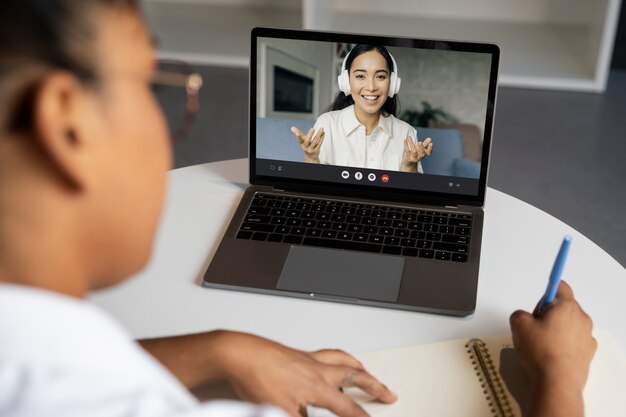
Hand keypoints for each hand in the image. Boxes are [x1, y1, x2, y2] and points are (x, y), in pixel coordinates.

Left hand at [217, 332, 396, 416]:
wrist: (239, 354)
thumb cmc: (257, 378)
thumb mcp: (282, 413)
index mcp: (318, 386)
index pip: (348, 408)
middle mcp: (317, 369)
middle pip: (354, 375)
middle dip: (374, 385)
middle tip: (387, 392)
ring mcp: (307, 358)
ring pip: (341, 359)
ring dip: (357, 367)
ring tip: (364, 372)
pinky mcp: (296, 354)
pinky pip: (325, 354)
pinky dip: (335, 359)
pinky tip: (328, 366)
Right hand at [291, 126, 324, 163]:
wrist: (310, 157)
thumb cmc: (306, 146)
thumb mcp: (302, 140)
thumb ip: (298, 133)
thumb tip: (292, 127)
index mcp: (302, 144)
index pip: (299, 140)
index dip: (298, 137)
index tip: (297, 133)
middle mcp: (306, 147)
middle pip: (307, 141)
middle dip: (310, 134)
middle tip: (312, 128)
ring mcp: (312, 149)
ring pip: (315, 141)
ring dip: (318, 134)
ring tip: (321, 129)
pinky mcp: (317, 150)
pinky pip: (320, 143)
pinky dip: (322, 137)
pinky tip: (323, 133)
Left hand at [401, 136, 431, 171]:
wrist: (409, 162)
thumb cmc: (416, 153)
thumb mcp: (421, 148)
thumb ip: (425, 144)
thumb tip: (430, 139)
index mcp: (424, 154)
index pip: (429, 152)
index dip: (430, 149)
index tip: (431, 143)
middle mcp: (419, 157)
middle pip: (422, 154)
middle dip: (421, 148)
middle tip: (420, 142)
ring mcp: (414, 158)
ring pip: (414, 152)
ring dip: (412, 144)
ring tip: (409, 137)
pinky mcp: (408, 157)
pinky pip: (407, 151)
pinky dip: (406, 145)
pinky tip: (405, 140)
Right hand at [509, 281, 595, 416]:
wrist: (556, 383)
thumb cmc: (541, 353)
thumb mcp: (518, 324)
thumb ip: (519, 313)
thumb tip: (523, 317)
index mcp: (566, 307)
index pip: (560, 286)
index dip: (547, 289)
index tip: (545, 288)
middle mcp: (581, 319)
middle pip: (563, 307)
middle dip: (548, 313)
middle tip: (534, 327)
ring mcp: (587, 337)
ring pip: (568, 325)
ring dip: (556, 330)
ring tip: (541, 345)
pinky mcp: (588, 353)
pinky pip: (573, 341)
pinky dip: (563, 344)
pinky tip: (550, 355)